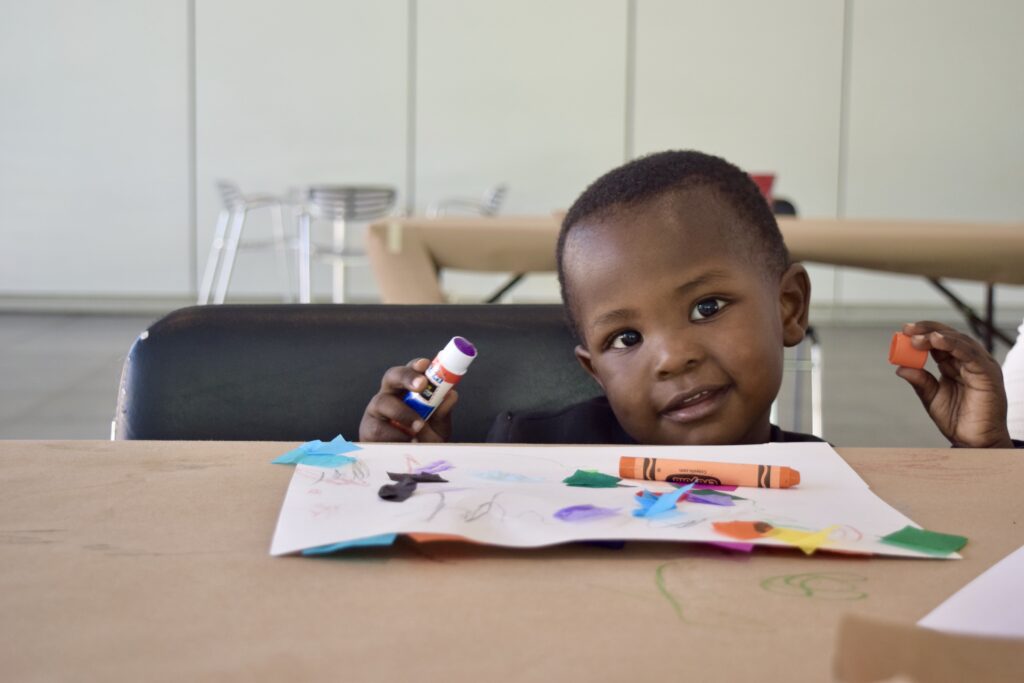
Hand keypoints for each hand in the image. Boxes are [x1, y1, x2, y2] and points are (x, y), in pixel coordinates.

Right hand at [358, 358, 457, 442]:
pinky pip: (379, 428)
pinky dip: (396, 436)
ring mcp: (376, 411)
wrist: (403, 467)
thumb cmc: (421, 441)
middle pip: (392, 376)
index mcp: (407, 390)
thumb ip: (443, 413)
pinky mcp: (368, 429)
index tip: (425, 364)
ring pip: (383, 402)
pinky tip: (406, 443)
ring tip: (419, 427)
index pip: (411, 371)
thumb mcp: (438, 429)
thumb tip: (451, 395)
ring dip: (403, 413)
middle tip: (422, 385)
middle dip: (406, 377)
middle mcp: (390, 395)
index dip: (416, 365)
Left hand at [894, 321, 1012, 447]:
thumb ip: (919, 381)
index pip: (939, 342)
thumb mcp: (931, 397)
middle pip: (949, 337)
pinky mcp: (988, 374)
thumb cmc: (957, 420)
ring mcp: (980, 366)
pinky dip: (955, 345)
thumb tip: (900, 368)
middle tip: (908, 329)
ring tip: (921, 336)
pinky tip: (938, 341)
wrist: (973, 442)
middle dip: (928, 330)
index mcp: (955, 365)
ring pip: (960, 342)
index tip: (904, 331)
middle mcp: (969, 362)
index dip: (922, 334)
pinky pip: (971, 355)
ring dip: (939, 336)